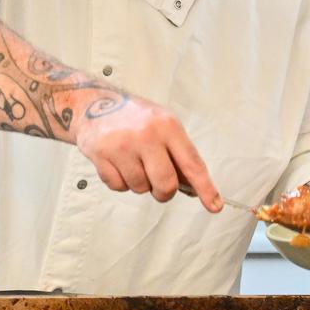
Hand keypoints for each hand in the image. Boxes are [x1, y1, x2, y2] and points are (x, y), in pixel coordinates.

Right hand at [74, 92, 221, 212]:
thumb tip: (195, 189)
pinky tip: (117, 163)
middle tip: (158, 183)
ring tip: (133, 162)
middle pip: (166, 184)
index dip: (205, 188)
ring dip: (139, 184)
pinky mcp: (101, 155)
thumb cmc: (135, 118)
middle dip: (164, 192)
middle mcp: (146, 135)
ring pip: (140, 188)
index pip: (192, 163)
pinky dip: (120, 182)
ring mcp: (122, 146)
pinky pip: (118, 187)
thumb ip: (178, 154)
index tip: (215, 206)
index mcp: (168, 126)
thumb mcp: (163, 125)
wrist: (94, 104)